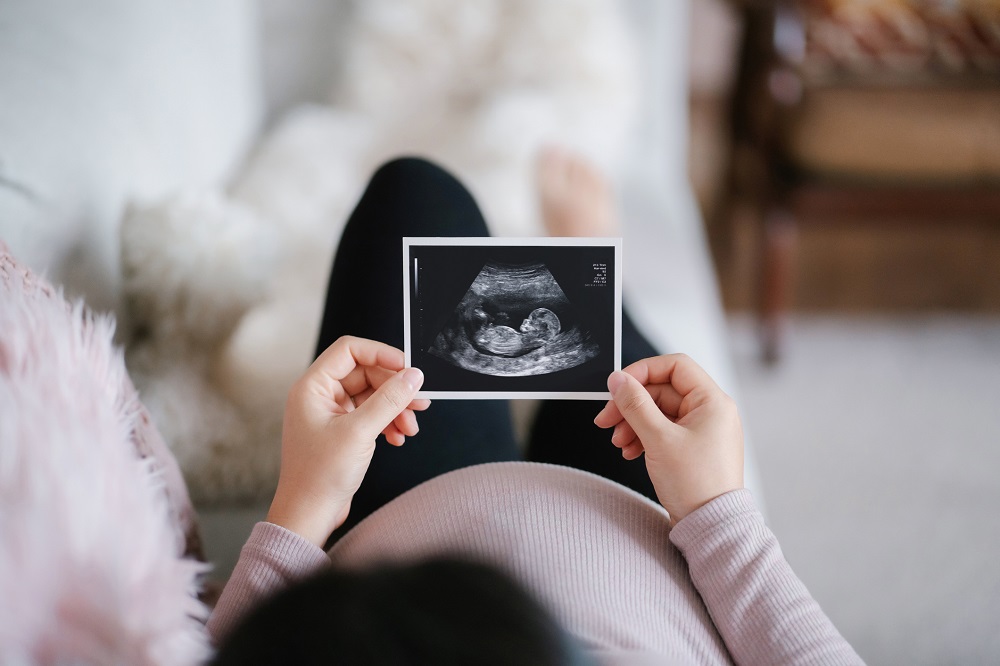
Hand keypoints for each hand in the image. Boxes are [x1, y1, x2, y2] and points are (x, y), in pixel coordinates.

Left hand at [266, 336, 429, 546]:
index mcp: (313, 387)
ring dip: (395, 408)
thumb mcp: (360, 433)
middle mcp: (320, 396)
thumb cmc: (319, 476)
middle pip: (366, 373)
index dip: (381, 354)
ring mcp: (331, 414)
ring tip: (411, 427)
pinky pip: (370, 415)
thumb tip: (413, 376)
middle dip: (394, 388)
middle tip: (419, 403)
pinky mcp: (341, 431)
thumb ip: (389, 400)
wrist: (308, 515)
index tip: (407, 368)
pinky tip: (398, 437)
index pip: (350, 350)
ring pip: (372, 396)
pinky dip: (387, 423)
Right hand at [594, 354, 742, 524]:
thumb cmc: (696, 485)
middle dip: (631, 405)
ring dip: (633, 423)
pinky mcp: (692, 447)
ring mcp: (701, 430)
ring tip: (618, 443)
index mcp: (712, 401)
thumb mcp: (658, 439)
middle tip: (606, 420)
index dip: (642, 372)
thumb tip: (618, 380)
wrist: (710, 527)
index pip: (675, 366)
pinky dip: (643, 437)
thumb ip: (635, 405)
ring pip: (658, 412)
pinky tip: (629, 452)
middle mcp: (710, 412)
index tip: (618, 386)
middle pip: (661, 391)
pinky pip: (662, 430)